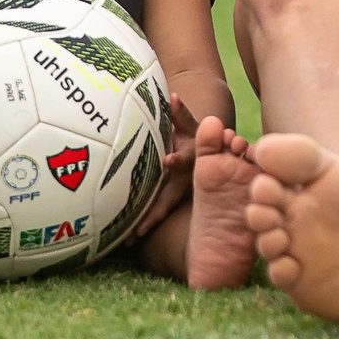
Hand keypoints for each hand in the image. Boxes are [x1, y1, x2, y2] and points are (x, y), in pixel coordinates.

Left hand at [133, 93, 200, 236]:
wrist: (210, 154)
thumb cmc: (195, 135)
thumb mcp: (191, 125)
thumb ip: (181, 113)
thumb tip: (172, 96)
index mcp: (192, 160)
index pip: (186, 159)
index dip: (177, 159)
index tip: (167, 160)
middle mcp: (186, 181)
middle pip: (170, 199)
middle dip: (155, 214)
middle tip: (139, 229)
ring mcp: (177, 193)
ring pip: (161, 211)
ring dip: (145, 226)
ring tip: (128, 242)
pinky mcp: (168, 199)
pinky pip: (155, 213)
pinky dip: (143, 226)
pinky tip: (128, 241)